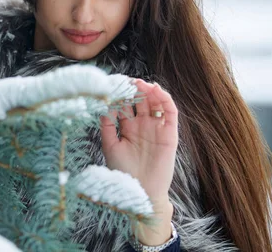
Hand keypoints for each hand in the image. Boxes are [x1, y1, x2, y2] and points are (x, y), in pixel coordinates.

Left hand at [99, 79, 178, 243]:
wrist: (141, 191)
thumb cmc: (123, 171)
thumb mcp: (110, 145)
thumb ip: (106, 126)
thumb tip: (101, 105)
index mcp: (128, 127)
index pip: (125, 104)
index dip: (121, 94)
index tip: (112, 82)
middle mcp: (143, 125)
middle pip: (141, 100)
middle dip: (134, 89)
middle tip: (126, 80)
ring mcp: (156, 127)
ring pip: (155, 102)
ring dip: (149, 91)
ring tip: (140, 83)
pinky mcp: (170, 133)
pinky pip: (170, 112)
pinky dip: (165, 99)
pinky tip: (156, 91)